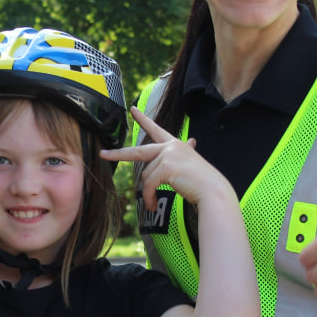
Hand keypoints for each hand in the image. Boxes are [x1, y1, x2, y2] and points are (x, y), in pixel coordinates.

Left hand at [101, 106, 233, 209]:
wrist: (213, 191)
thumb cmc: (202, 181)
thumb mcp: (191, 162)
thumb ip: (185, 152)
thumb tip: (192, 140)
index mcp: (175, 144)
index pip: (156, 129)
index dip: (143, 119)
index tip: (133, 110)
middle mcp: (170, 146)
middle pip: (137, 151)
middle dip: (117, 154)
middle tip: (103, 155)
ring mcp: (168, 155)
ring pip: (146, 176)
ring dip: (147, 193)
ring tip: (153, 204)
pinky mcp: (166, 167)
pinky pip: (149, 184)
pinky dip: (149, 197)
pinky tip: (153, 206)